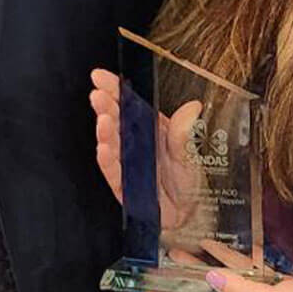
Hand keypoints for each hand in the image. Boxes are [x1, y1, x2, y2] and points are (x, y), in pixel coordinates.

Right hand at [89, 68, 201, 231]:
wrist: (189, 214)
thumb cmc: (187, 181)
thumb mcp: (189, 153)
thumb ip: (184, 131)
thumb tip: (192, 107)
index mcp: (149, 128)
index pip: (128, 103)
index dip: (113, 89)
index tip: (100, 76)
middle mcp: (134, 142)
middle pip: (116, 120)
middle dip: (105, 106)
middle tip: (99, 96)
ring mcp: (126, 163)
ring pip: (110, 143)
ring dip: (105, 132)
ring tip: (103, 120)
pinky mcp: (123, 185)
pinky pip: (112, 171)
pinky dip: (107, 160)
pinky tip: (104, 148)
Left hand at [147, 241, 292, 291]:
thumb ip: (240, 289)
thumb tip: (207, 277)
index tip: (144, 289)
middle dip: (183, 277)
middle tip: (159, 255)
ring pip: (225, 279)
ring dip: (205, 262)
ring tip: (184, 242)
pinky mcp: (278, 288)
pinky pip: (249, 271)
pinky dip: (234, 257)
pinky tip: (223, 241)